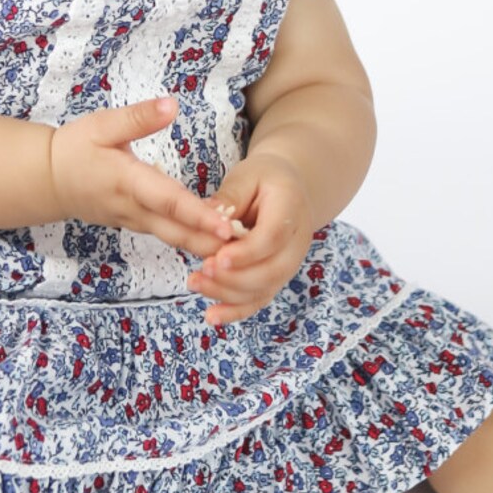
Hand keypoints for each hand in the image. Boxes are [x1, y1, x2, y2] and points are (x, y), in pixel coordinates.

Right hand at [47, 96, 237, 261]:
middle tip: (249, 248)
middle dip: (212, 242)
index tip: (226, 226)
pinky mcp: (136, 224)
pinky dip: (192, 241)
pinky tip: (218, 243)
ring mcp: (134, 221)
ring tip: (243, 249)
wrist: (49, 180)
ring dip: (206, 246)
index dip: (199, 215)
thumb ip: (138, 117)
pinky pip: (168, 236)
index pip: (169, 201)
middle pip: (177, 231)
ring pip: (174, 237)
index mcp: (127, 181)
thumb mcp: (102, 124)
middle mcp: (133, 208)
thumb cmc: (75, 148)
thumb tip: (172, 105)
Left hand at [188, 152, 315, 327]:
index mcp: (292, 208)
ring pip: (264, 289)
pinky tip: (212, 316)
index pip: (272, 238)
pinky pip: (259, 299)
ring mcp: (289, 263)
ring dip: (229, 294)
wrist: (288, 189)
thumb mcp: (246, 176)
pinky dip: (236, 311)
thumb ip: (229, 197)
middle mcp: (297, 241)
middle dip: (234, 278)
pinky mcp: (276, 277)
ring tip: (195, 284)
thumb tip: (206, 215)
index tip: (217, 258)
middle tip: (202, 272)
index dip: (246, 253)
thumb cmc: (263, 179)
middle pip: (272, 271)